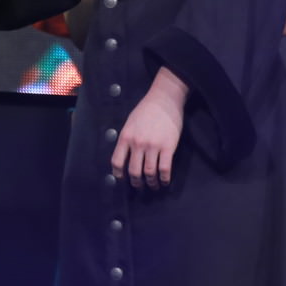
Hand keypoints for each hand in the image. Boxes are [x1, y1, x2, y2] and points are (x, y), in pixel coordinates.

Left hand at [111, 68, 187, 189]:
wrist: (164, 100)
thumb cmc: (146, 110)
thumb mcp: (129, 123)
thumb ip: (127, 139)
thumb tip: (125, 155)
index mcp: (125, 137)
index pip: (117, 162)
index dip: (119, 174)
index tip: (123, 179)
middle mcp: (137, 144)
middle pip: (134, 171)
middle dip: (136, 182)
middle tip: (139, 185)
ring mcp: (152, 146)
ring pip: (149, 173)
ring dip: (151, 183)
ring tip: (153, 185)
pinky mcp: (167, 147)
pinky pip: (164, 169)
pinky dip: (164, 179)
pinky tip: (165, 181)